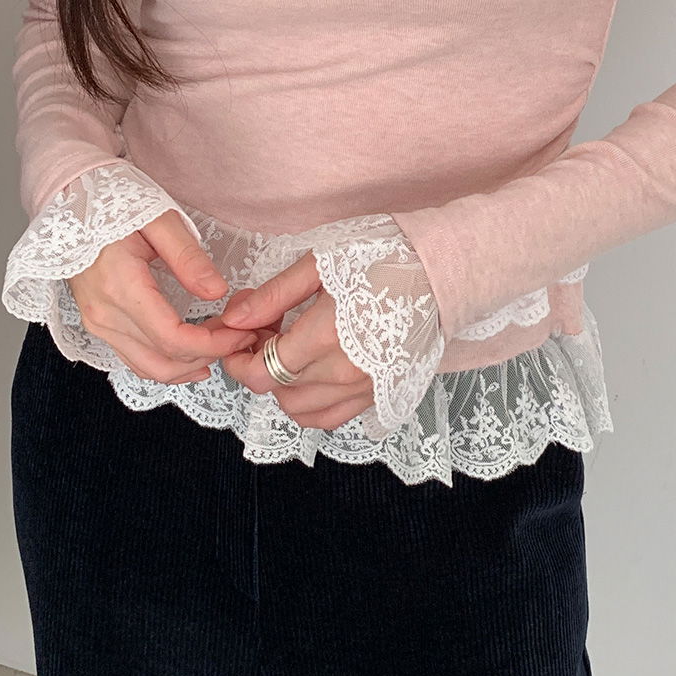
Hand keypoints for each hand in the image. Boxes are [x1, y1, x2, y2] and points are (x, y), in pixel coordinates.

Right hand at [68, 208, 258, 382]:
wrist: (71, 200)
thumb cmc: (114, 202)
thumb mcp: (159, 220)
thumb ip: (188, 258)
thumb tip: (217, 292)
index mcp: (121, 287)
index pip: (173, 338)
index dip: (213, 344)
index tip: (240, 332)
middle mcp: (104, 314)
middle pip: (163, 360)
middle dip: (207, 356)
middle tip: (238, 339)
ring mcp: (97, 322)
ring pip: (147, 367)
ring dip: (187, 365)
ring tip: (221, 347)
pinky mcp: (97, 323)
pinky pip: (133, 358)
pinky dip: (166, 363)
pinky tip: (191, 356)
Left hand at [219, 251, 375, 430]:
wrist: (442, 272)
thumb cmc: (384, 257)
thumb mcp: (320, 265)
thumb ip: (273, 295)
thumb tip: (233, 319)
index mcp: (326, 336)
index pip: (261, 372)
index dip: (237, 358)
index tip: (237, 335)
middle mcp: (344, 373)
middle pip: (276, 392)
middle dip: (258, 364)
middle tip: (266, 329)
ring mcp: (364, 390)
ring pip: (299, 410)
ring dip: (282, 384)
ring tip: (290, 348)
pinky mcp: (379, 396)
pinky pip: (329, 417)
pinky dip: (309, 402)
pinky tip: (311, 370)